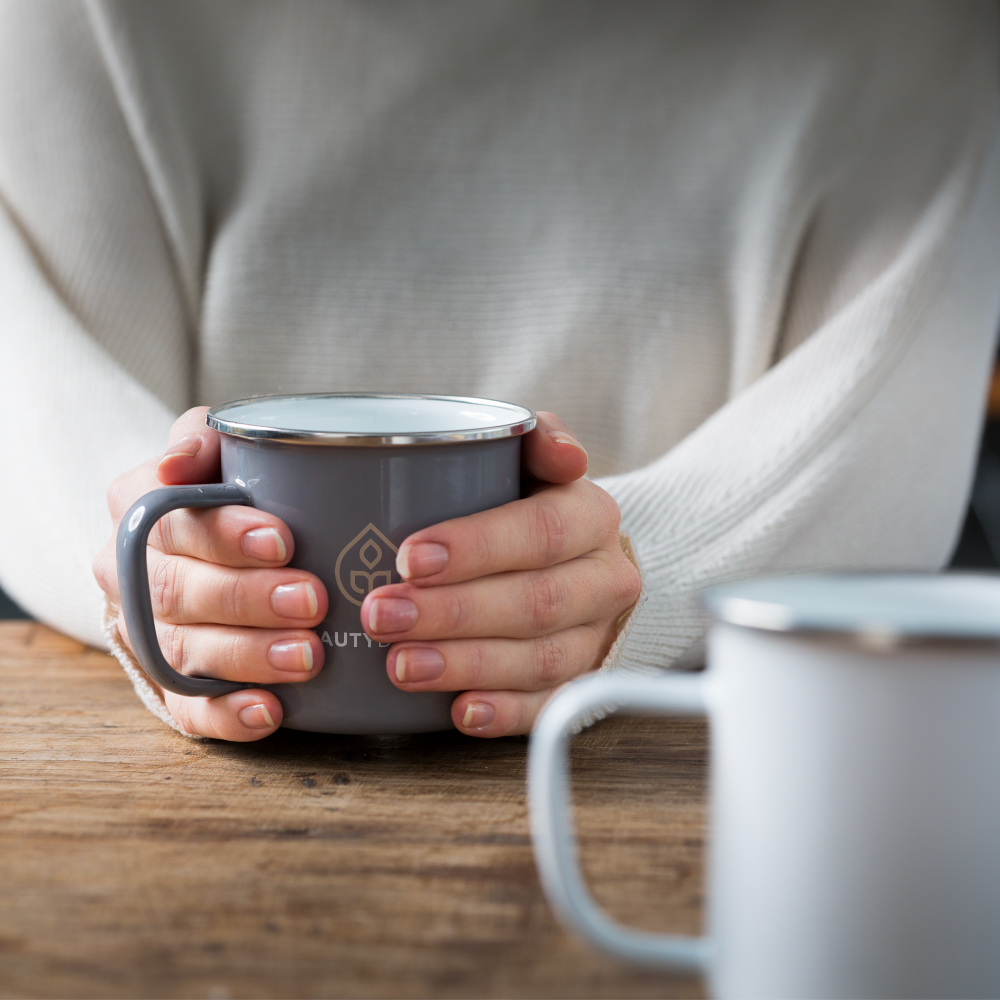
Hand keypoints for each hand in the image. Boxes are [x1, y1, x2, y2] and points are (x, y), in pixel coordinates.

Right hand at [92, 407, 327, 739]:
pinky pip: (187, 709)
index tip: (284, 540)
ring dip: (248, 657)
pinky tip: (271, 712)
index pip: (171, 522)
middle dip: (248, 599)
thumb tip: (181, 460)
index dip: (224, 534)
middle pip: (177, 593)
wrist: (202, 548)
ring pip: (183, 653)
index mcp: (137, 510)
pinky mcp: (167, 685)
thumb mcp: (220, 451)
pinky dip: (227, 715)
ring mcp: (145, 634)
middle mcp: (128, 575)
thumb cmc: (230, 493)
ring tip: (308, 655)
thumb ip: (207, 439)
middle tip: (313, 600)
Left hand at [362, 412, 641, 737]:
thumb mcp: (531, 459)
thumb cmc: (529, 504)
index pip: (543, 532)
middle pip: (536, 603)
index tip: (410, 557)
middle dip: (454, 614)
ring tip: (401, 665)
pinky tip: (459, 713)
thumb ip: (535, 437)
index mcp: (591, 517)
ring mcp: (595, 637)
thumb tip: (564, 454)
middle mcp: (604, 580)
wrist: (575, 559)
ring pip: (540, 661)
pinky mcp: (578, 682)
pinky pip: (547, 706)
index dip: (478, 547)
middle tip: (383, 615)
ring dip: (467, 666)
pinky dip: (503, 714)